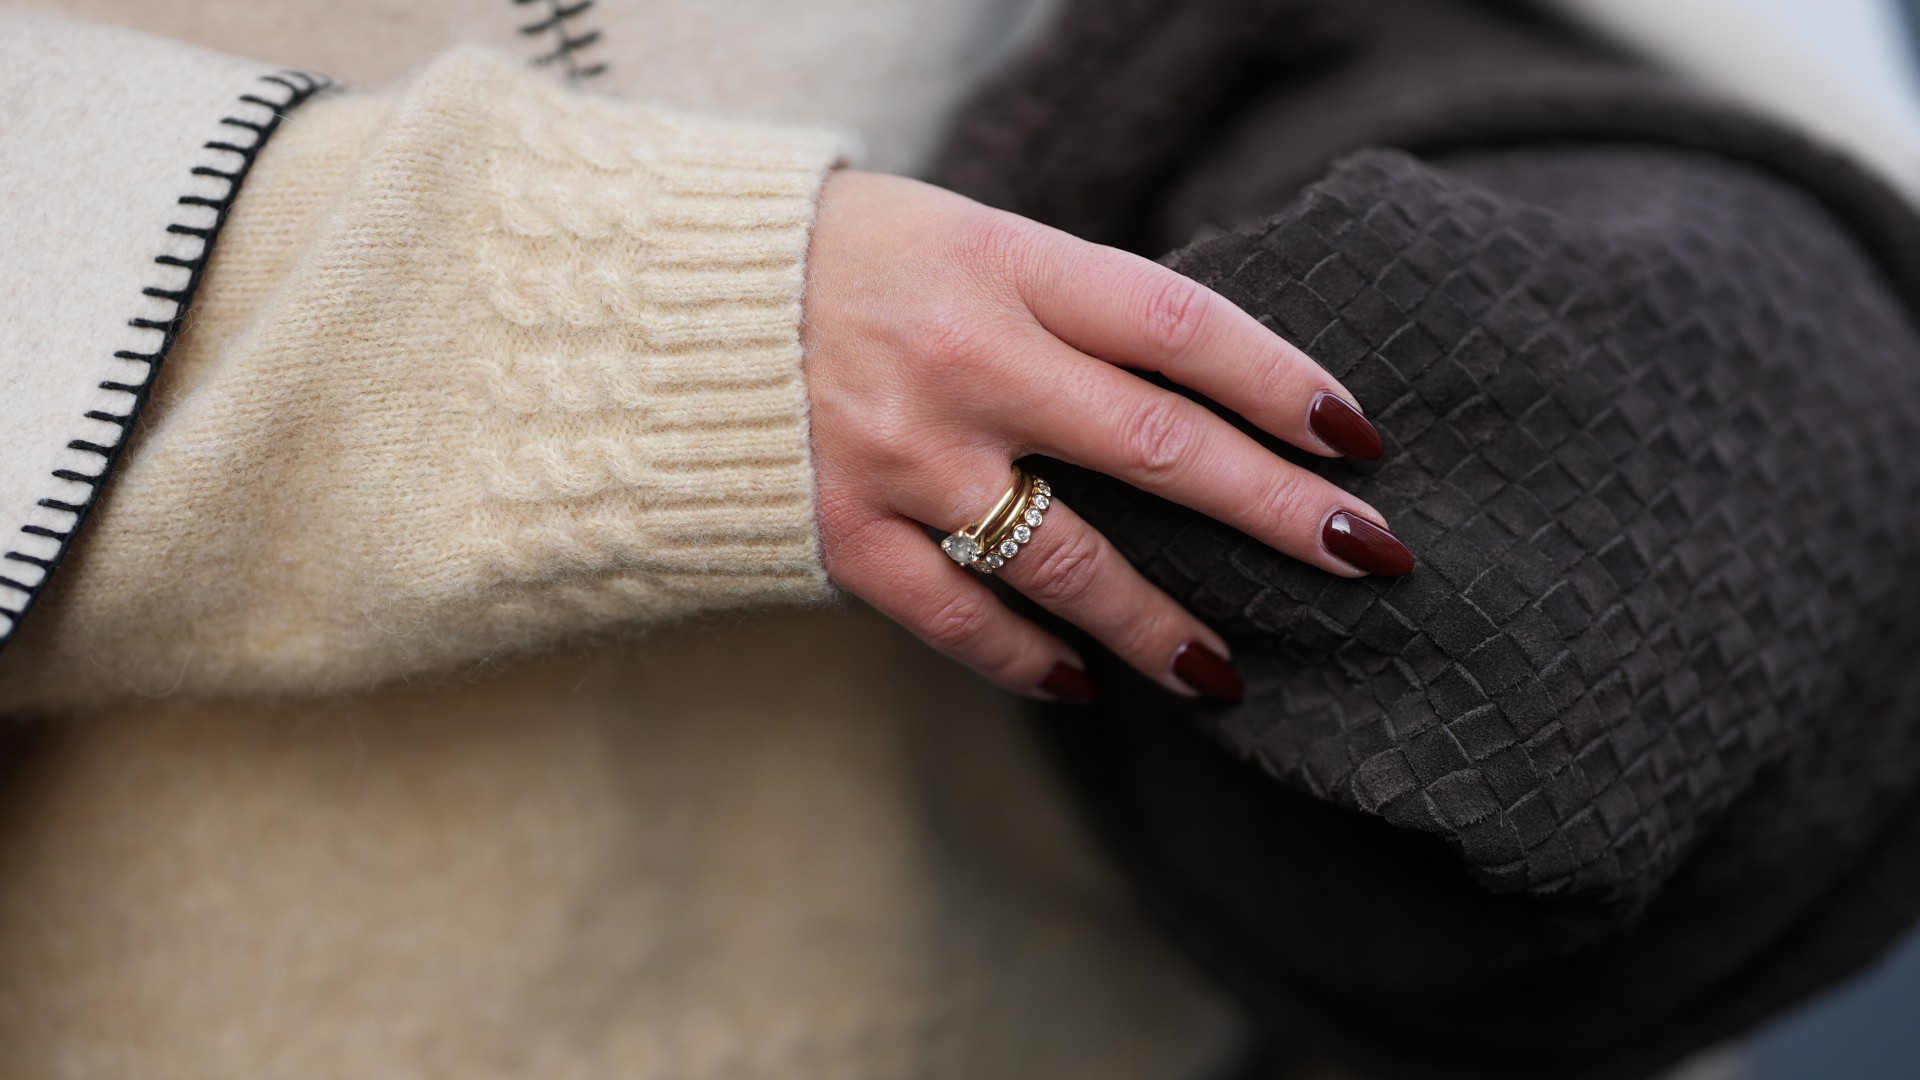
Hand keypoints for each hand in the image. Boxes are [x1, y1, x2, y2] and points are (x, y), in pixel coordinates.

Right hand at [801, 171, 1410, 702]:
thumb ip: (1078, 309)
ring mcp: (901, 455)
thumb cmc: (855, 261)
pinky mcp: (842, 530)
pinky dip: (1027, 657)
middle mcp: (962, 360)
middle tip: (1365, 555)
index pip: (1178, 325)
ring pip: (1066, 559)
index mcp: (1003, 266)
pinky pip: (956, 615)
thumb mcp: (973, 239)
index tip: (1359, 439)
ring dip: (1160, 624)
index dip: (1282, 382)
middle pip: (1155, 444)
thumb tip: (1206, 396)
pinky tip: (1083, 683)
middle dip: (1273, 509)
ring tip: (1227, 671)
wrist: (677, 302)